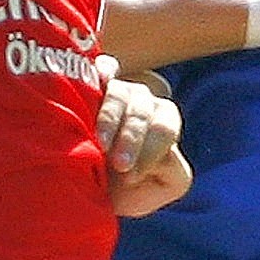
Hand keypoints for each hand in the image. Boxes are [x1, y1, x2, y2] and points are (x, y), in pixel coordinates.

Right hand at [95, 59, 190, 216]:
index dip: (151, 151)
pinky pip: (102, 68)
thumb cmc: (127, 190)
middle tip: (119, 166)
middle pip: (143, 110)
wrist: (85, 190)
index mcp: (163, 122)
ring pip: (120, 93)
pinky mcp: (90, 83)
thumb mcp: (160, 188)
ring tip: (100, 144)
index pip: (164, 128)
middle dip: (132, 137)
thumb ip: (173, 172)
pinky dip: (102, 71)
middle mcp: (142, 101)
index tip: (130, 177)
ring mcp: (116, 89)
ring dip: (111, 119)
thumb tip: (156, 157)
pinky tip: (98, 79)